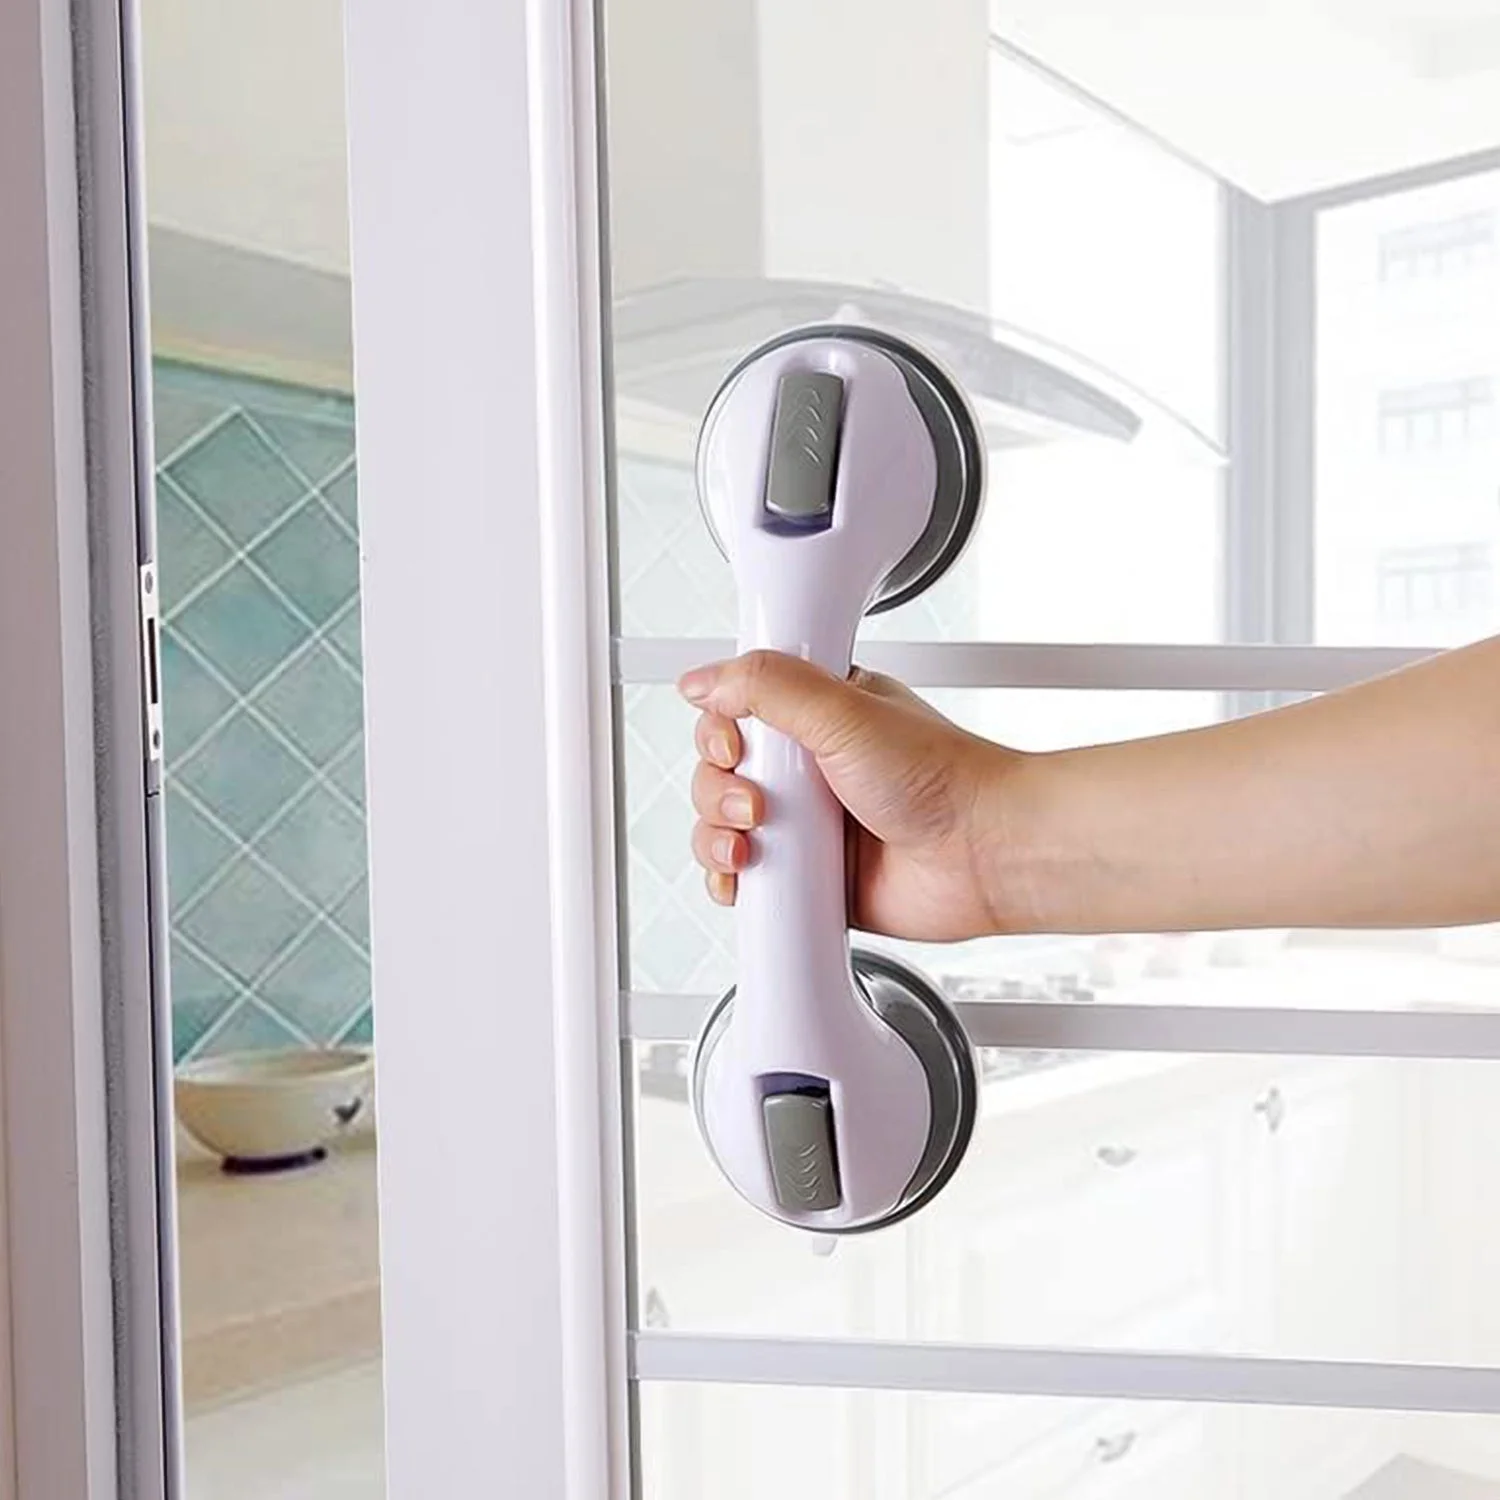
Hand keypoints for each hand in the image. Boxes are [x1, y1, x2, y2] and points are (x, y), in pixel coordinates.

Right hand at [679, 651, 1019, 941]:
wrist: (981, 854)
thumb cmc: (941, 778)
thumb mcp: (843, 708)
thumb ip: (767, 685)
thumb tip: (702, 680)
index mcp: (816, 712)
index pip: (735, 711)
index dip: (720, 730)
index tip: (736, 745)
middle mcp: (808, 766)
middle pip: (719, 772)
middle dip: (718, 789)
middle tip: (756, 800)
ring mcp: (807, 823)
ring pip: (722, 827)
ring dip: (718, 836)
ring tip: (756, 838)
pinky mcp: (809, 876)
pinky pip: (746, 879)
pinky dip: (733, 880)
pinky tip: (751, 874)